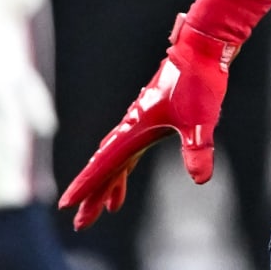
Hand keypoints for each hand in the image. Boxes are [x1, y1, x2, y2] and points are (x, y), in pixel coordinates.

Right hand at [58, 15, 238, 229]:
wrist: (203, 48)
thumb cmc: (199, 80)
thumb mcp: (201, 119)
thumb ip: (197, 148)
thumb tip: (200, 179)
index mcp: (136, 128)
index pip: (105, 163)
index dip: (87, 185)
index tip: (67, 204)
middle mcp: (133, 125)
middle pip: (107, 165)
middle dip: (94, 193)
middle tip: (82, 222)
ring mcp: (141, 120)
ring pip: (118, 157)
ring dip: (110, 182)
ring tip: (107, 208)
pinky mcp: (153, 116)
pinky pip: (131, 148)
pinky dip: (125, 167)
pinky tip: (125, 180)